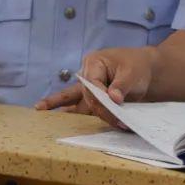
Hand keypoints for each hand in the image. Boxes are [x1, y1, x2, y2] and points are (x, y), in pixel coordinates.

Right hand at [36, 46, 156, 128]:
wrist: (145, 69)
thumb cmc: (137, 66)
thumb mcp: (133, 73)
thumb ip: (122, 85)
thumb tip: (113, 99)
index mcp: (94, 62)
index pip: (93, 84)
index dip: (103, 98)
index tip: (117, 108)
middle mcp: (87, 73)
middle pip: (86, 96)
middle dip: (100, 111)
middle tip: (117, 122)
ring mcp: (87, 85)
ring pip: (72, 99)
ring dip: (62, 108)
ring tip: (39, 109)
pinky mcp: (91, 96)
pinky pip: (77, 104)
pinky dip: (66, 110)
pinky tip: (47, 113)